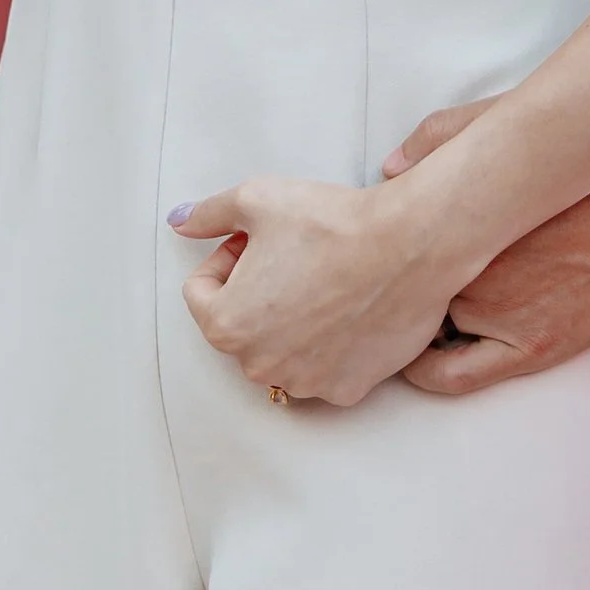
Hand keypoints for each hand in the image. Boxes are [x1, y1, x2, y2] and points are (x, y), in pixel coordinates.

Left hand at [171, 174, 459, 409]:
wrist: (409, 246)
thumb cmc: (332, 223)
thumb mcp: (257, 199)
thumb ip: (208, 214)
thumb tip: (179, 221)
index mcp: (226, 326)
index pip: (200, 292)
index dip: (228, 256)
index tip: (260, 239)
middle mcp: (259, 367)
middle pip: (241, 325)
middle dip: (257, 292)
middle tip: (295, 256)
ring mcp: (305, 383)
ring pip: (281, 350)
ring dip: (291, 321)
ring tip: (326, 281)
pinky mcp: (345, 390)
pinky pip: (322, 367)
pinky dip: (329, 344)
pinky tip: (350, 308)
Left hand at [382, 99, 589, 393]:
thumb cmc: (577, 168)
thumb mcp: (505, 126)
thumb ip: (441, 136)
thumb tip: (388, 166)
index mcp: (462, 223)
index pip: (394, 244)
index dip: (380, 248)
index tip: (372, 249)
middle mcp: (473, 274)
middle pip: (410, 285)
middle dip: (398, 282)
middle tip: (386, 280)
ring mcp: (499, 317)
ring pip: (430, 324)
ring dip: (419, 317)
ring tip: (412, 307)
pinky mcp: (531, 349)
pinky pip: (456, 375)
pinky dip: (428, 370)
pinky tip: (418, 360)